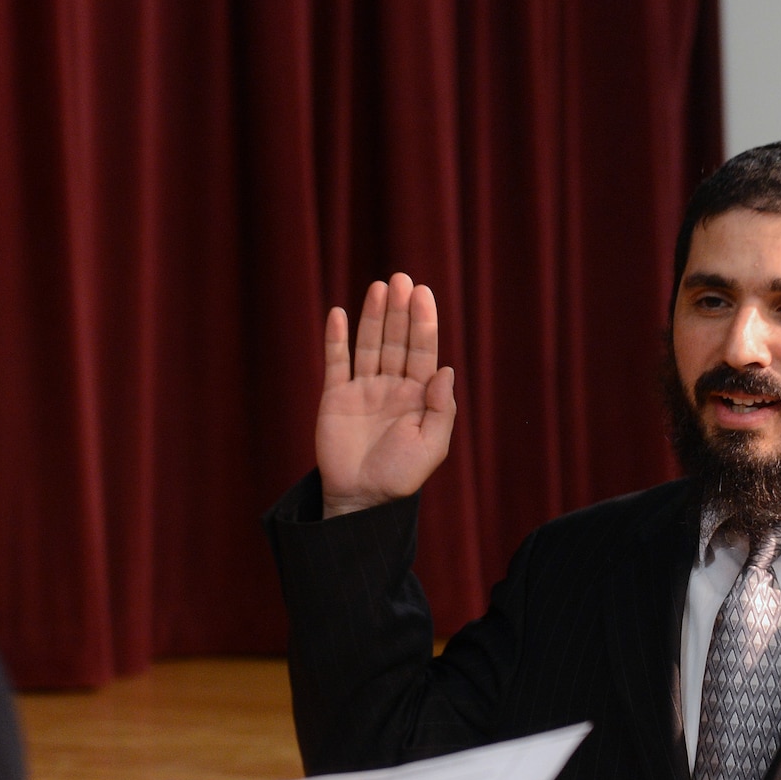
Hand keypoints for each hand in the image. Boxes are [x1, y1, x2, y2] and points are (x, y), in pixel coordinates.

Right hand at [316, 272, 456, 517]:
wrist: (362, 500)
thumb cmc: (401, 477)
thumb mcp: (432, 446)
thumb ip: (441, 408)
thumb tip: (445, 369)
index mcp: (418, 396)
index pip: (422, 350)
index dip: (423, 322)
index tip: (422, 293)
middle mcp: (391, 386)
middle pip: (396, 340)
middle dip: (399, 310)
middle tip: (400, 279)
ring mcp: (363, 389)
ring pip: (368, 344)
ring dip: (372, 316)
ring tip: (378, 287)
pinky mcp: (335, 397)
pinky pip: (336, 362)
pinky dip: (336, 338)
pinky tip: (339, 313)